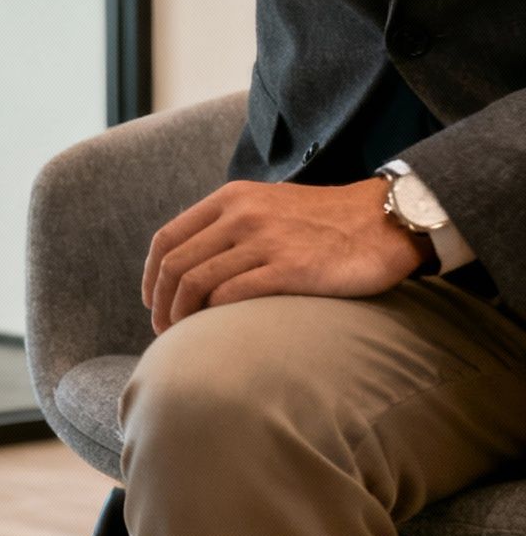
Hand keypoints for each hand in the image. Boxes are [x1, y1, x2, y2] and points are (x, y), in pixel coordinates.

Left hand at [140, 177, 430, 333]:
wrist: (385, 220)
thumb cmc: (325, 220)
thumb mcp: (267, 204)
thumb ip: (230, 224)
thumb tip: (194, 260)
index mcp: (230, 199)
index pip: (167, 238)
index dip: (151, 274)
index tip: (152, 300)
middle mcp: (240, 215)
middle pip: (175, 264)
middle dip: (160, 302)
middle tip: (163, 329)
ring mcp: (264, 240)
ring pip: (196, 282)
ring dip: (181, 315)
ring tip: (183, 336)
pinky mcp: (289, 268)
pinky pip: (232, 294)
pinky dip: (214, 315)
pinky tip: (216, 330)